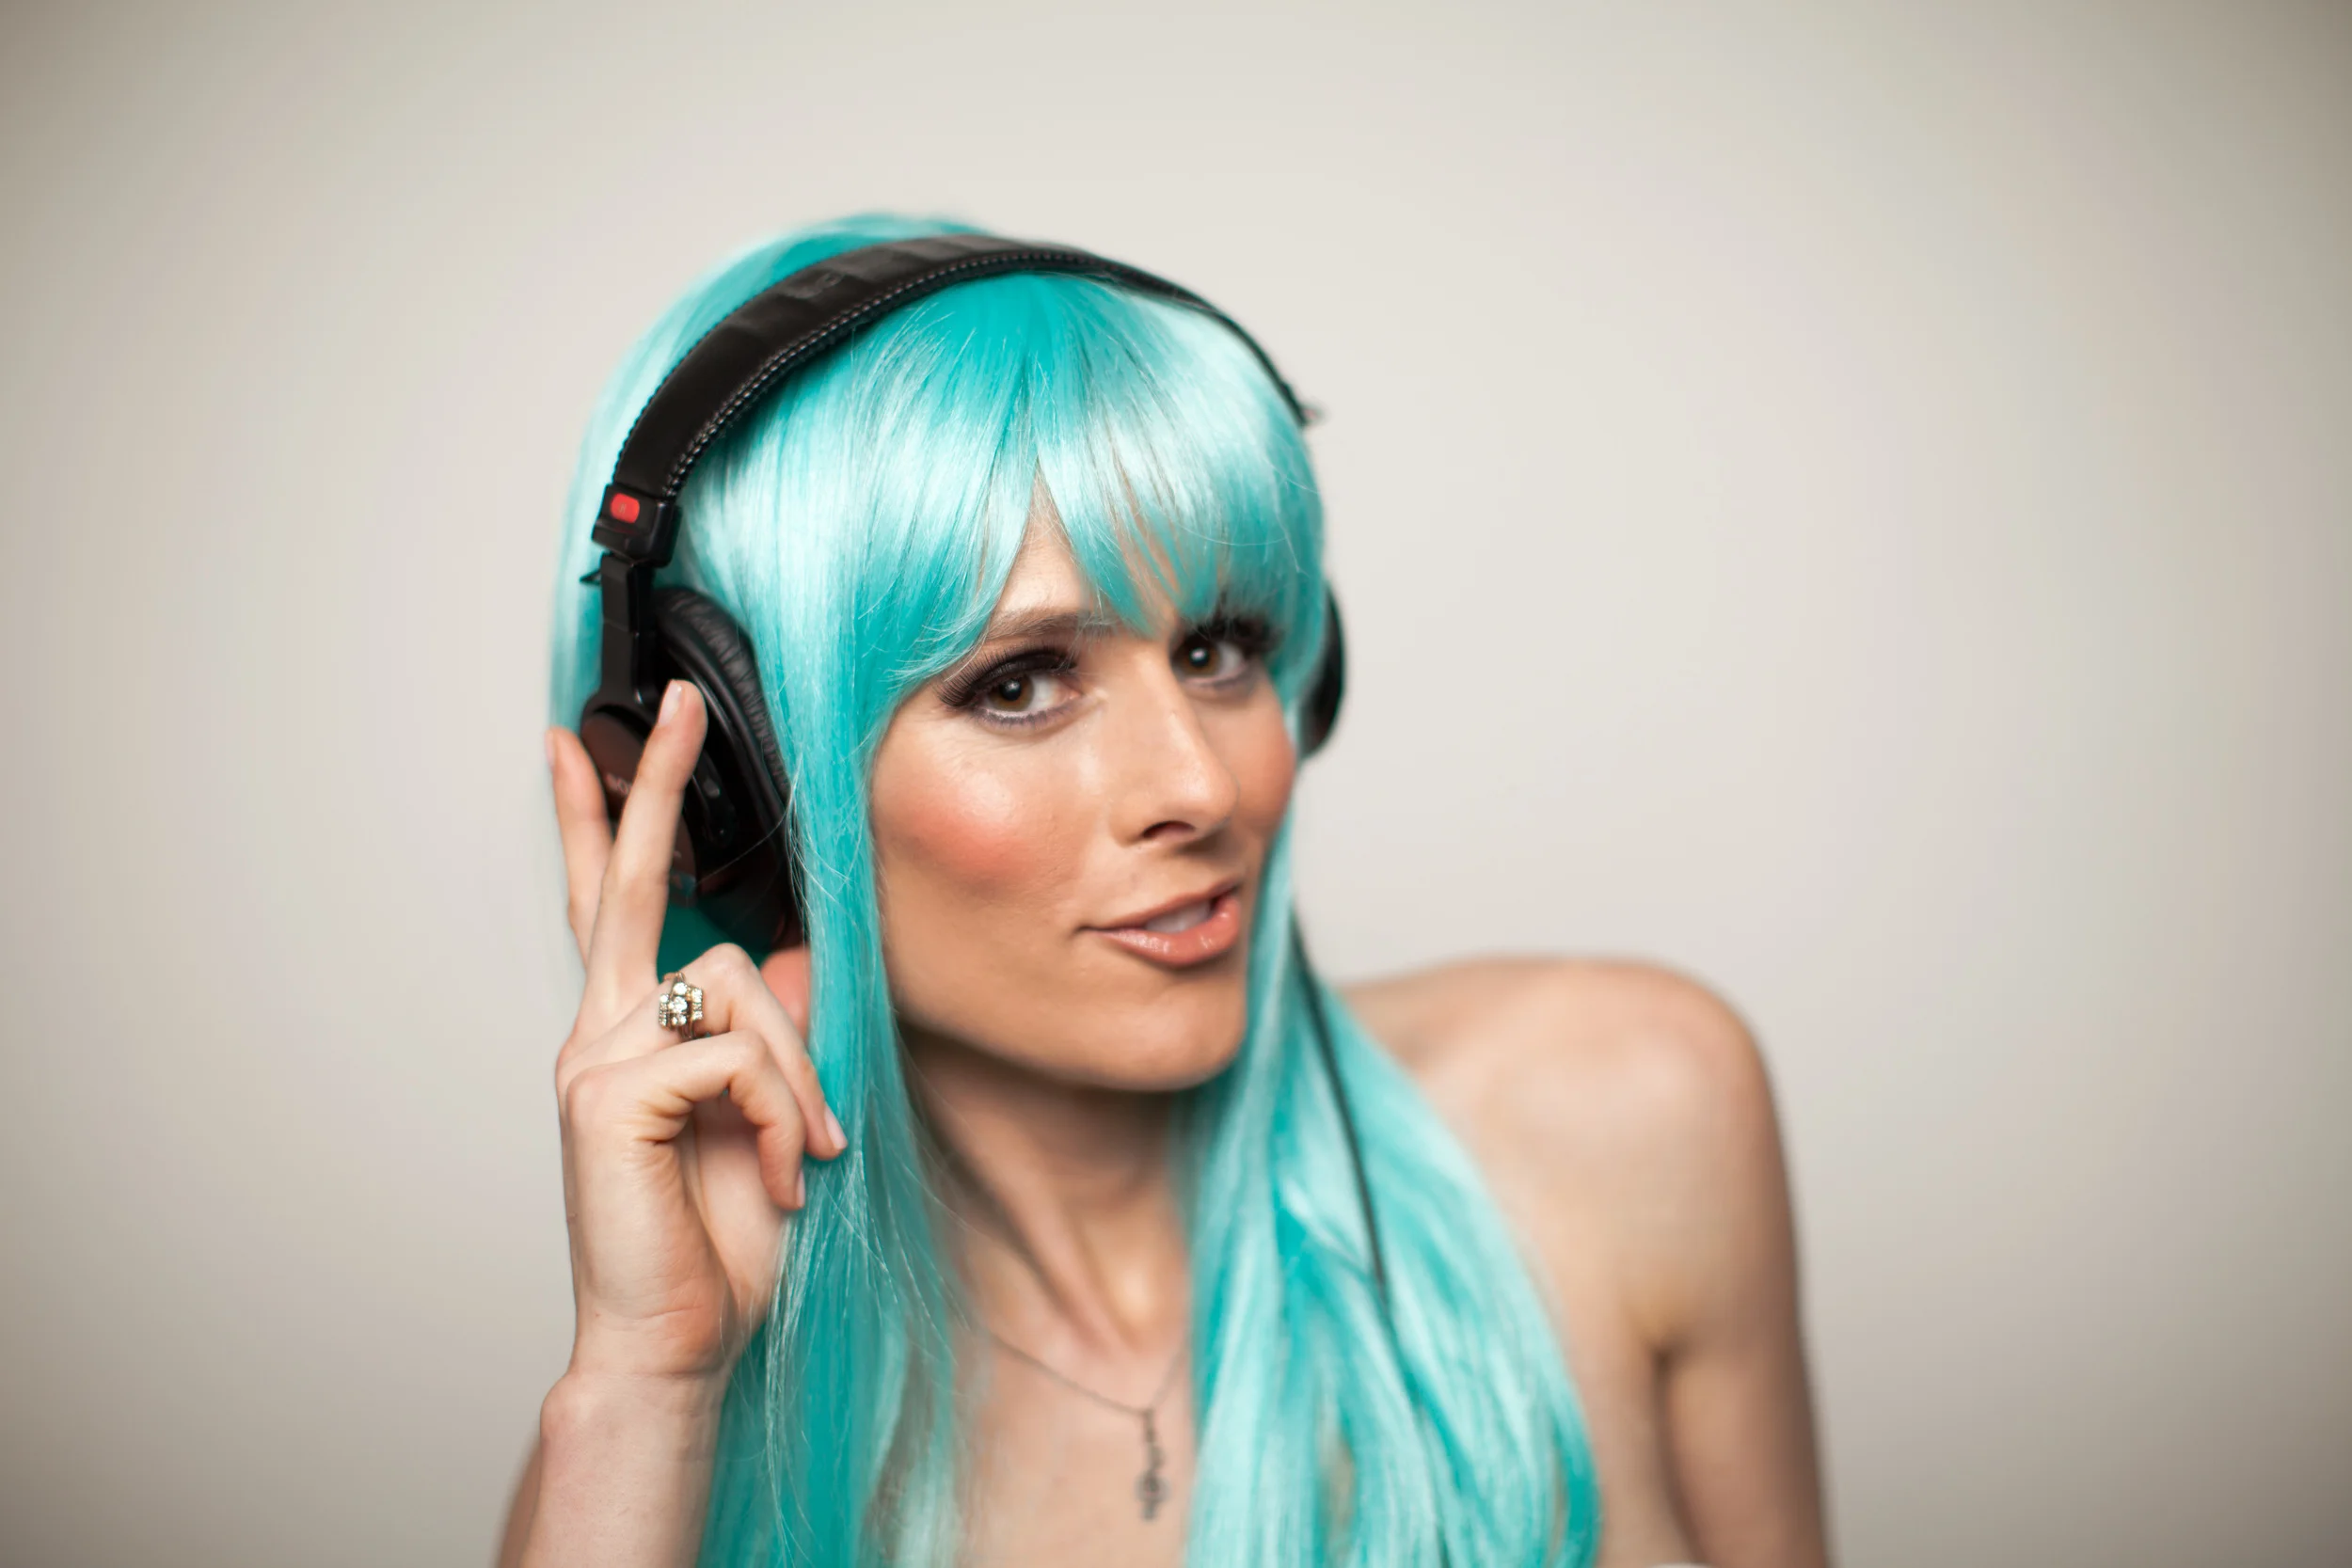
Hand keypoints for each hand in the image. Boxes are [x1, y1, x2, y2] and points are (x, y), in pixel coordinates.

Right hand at [544, 682, 845, 1388]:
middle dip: (656, 785)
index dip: (600, 818)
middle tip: (676, 702)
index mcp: (630, 1033)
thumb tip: (783, 955)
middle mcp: (601, 1033)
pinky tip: (777, 1172)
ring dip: (795, 1070)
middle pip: (633, 882)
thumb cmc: (716, 1241)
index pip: (611, 904)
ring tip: (801, 1154)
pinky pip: (734, 1054)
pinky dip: (781, 1112)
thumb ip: (765, 1035)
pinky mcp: (612, 1096)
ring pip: (731, 981)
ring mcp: (597, 1060)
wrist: (677, 1342)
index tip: (584, 739)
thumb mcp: (765, 1119)